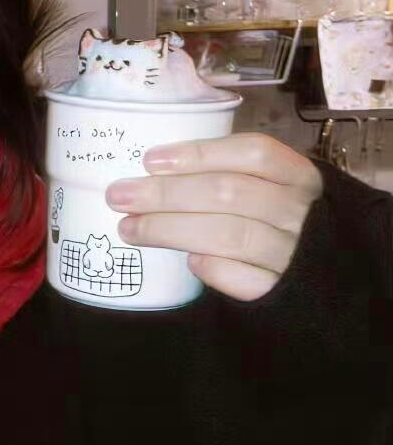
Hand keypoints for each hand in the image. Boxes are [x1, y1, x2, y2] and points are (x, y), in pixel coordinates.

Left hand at [104, 133, 323, 301]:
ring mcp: (294, 253)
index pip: (254, 153)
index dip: (200, 153)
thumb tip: (153, 173)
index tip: (150, 160)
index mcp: (300, 177)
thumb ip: (228, 178)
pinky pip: (241, 278)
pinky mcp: (281, 292)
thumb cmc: (277, 223)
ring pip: (228, 234)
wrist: (324, 280)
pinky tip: (187, 261)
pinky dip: (211, 267)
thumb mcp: (268, 191)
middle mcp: (301, 212)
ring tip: (130, 228)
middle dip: (166, 194)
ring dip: (170, 229)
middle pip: (229, 193)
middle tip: (120, 196)